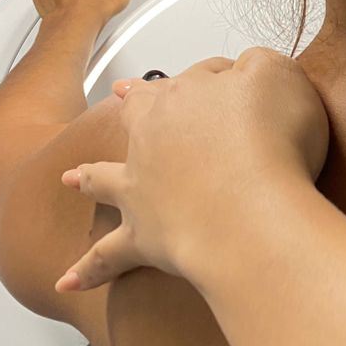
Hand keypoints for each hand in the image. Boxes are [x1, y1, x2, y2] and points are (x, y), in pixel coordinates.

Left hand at [57, 49, 329, 289]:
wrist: (252, 210)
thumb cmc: (271, 144)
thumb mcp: (278, 75)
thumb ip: (259, 63)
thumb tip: (247, 67)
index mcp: (184, 96)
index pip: (199, 77)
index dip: (221, 79)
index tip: (237, 81)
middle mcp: (153, 138)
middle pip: (138, 115)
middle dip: (132, 105)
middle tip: (122, 97)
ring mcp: (142, 188)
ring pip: (107, 178)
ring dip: (90, 179)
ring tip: (73, 180)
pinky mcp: (144, 237)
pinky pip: (108, 256)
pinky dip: (89, 269)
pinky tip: (66, 282)